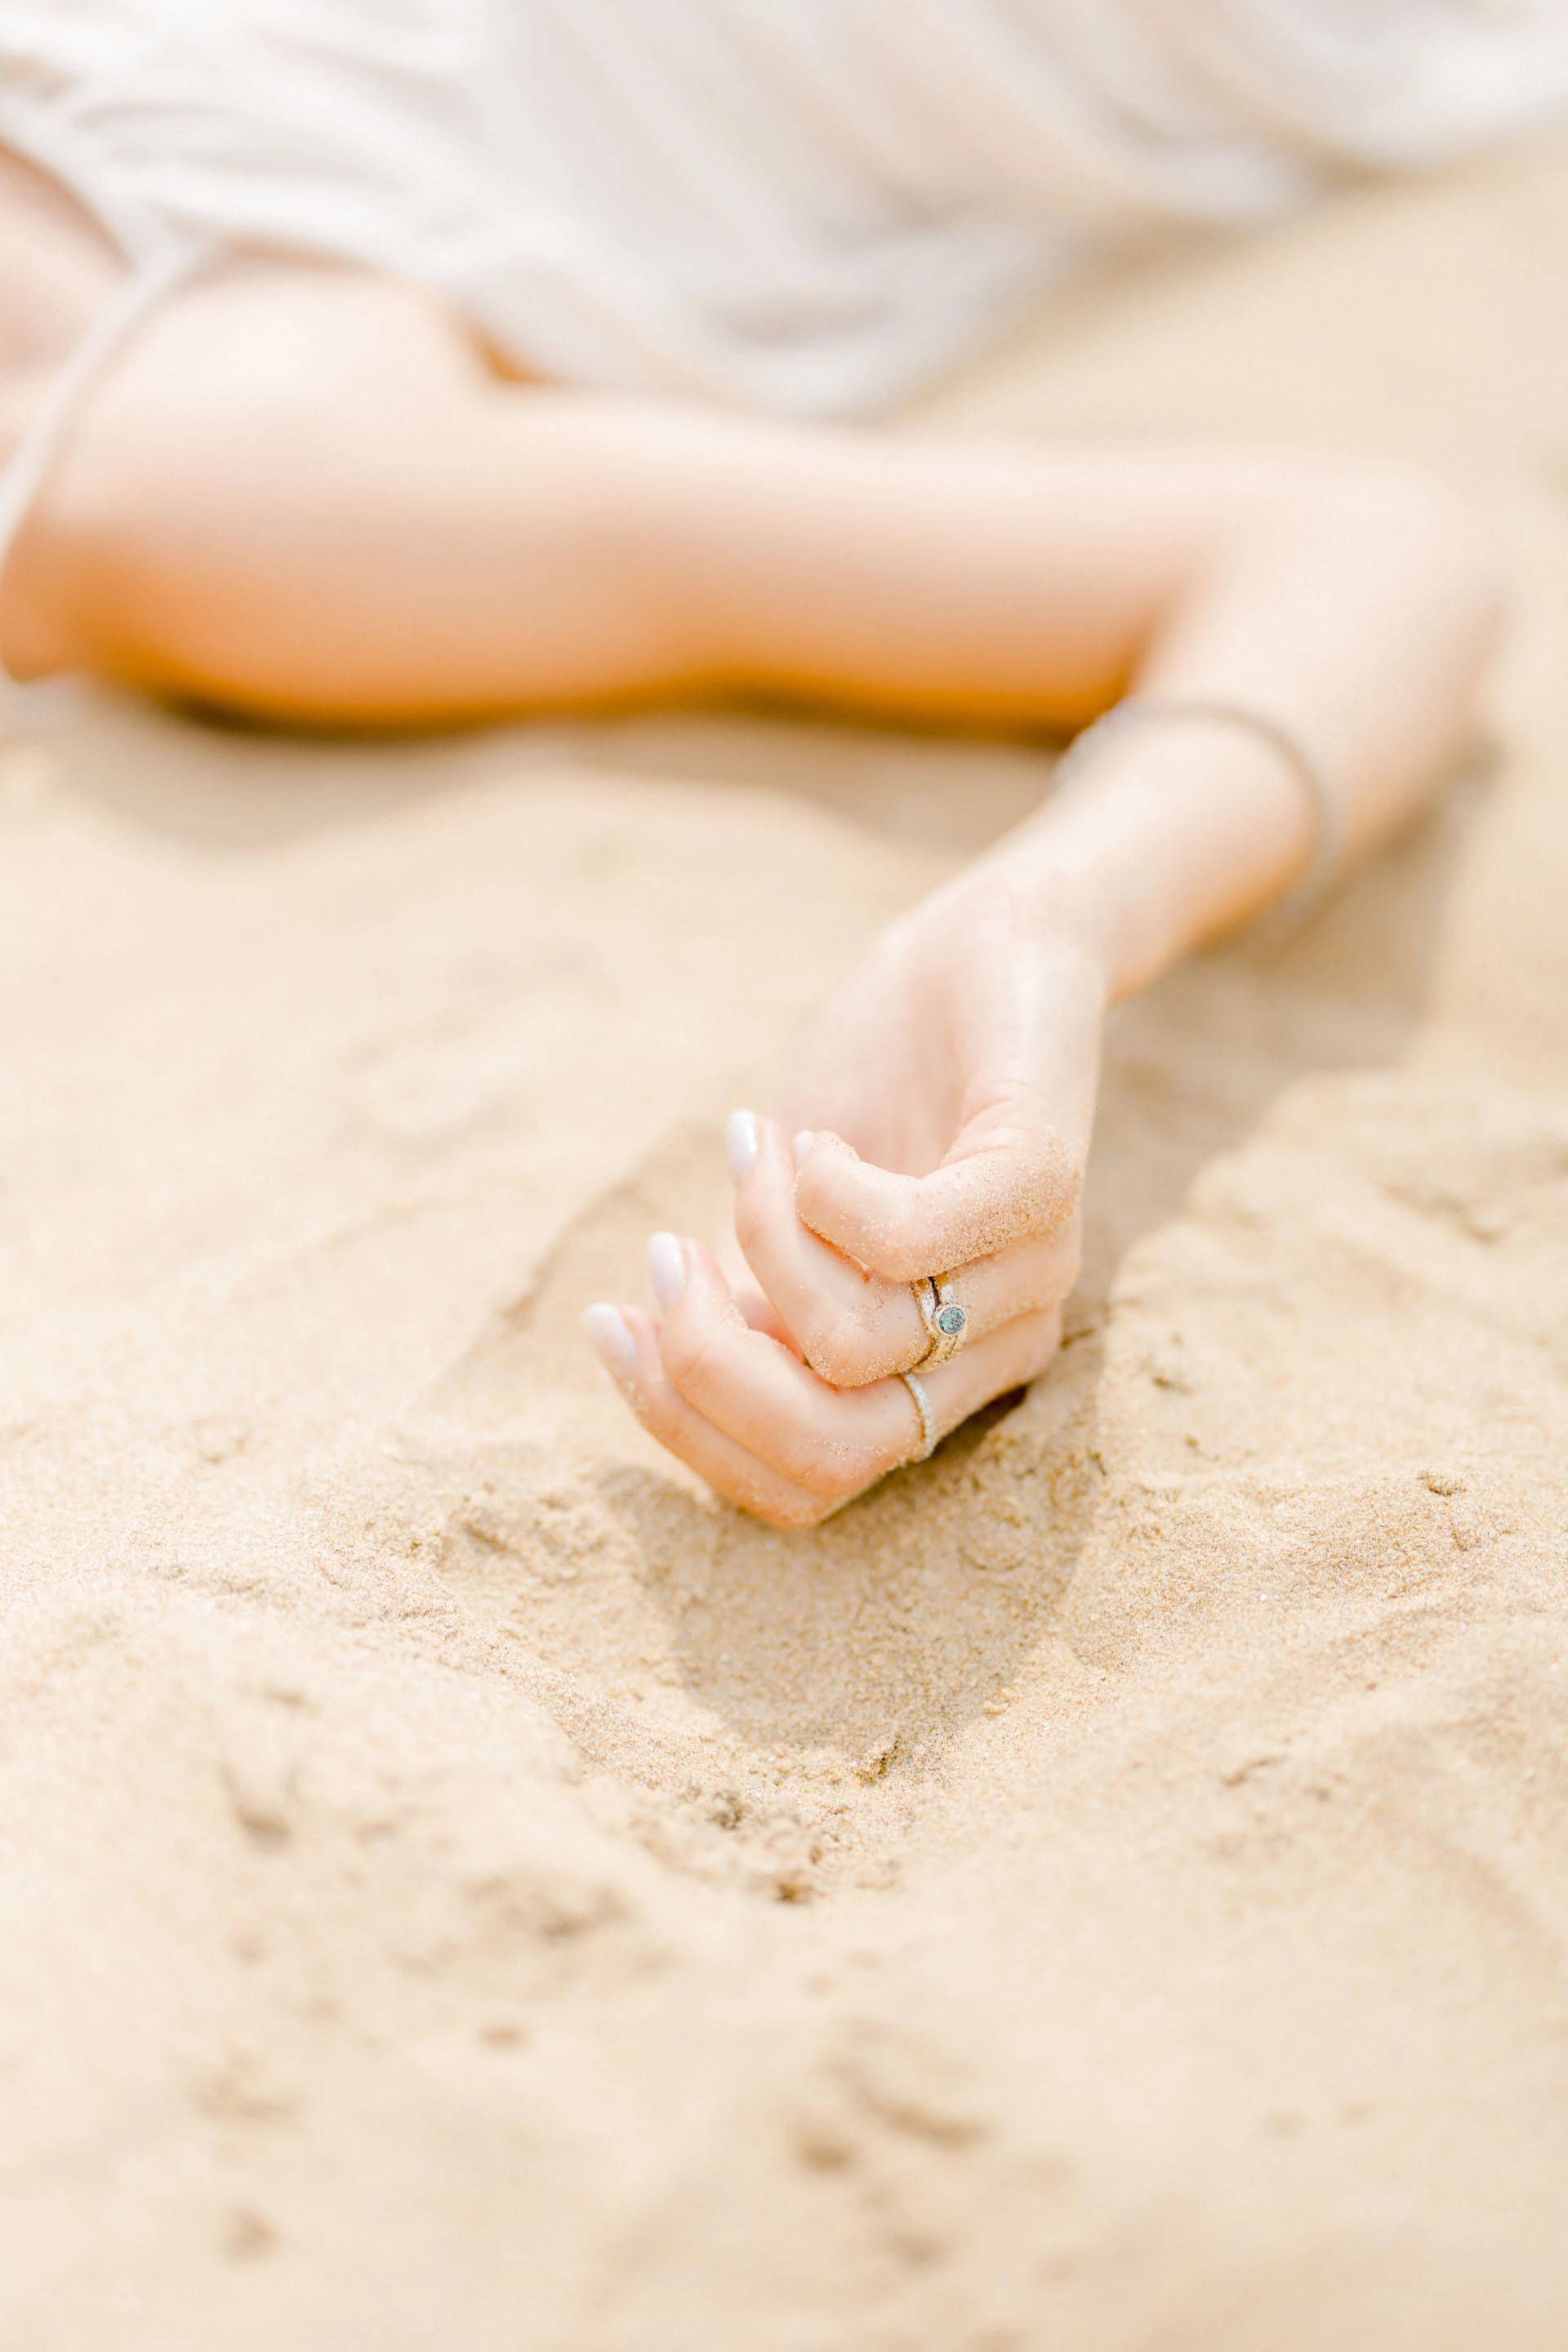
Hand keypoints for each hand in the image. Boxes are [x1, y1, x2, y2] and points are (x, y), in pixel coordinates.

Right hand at [585, 864, 1105, 1525]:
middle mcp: (998, 1348)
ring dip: (756, 1237)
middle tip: (666, 1254)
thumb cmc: (882, 1083)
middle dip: (704, 1365)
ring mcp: (1033, 1272)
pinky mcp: (1041, 1179)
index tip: (612, 1321)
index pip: (803, 1487)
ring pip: (850, 1344)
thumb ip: (754, 1304)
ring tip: (753, 1149)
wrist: (997, 942)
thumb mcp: (791, 1215)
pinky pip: (904, 1242)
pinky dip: (816, 1194)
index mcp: (934, 1378)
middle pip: (827, 1449)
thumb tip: (665, 1357)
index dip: (683, 1427)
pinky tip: (808, 1139)